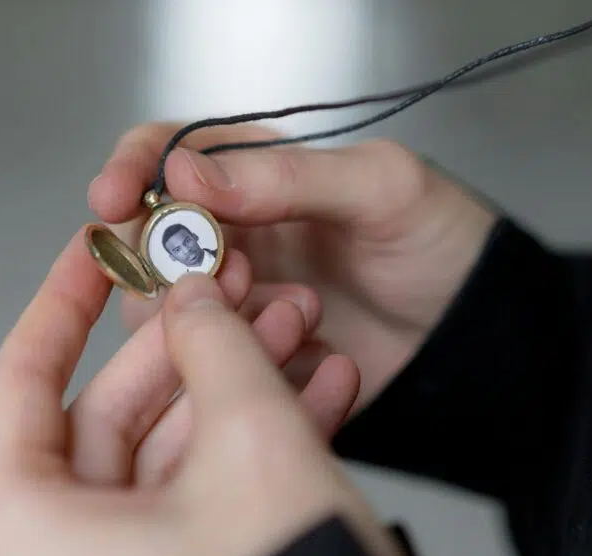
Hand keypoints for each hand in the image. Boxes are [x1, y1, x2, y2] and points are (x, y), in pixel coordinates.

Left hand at [0, 231, 426, 555]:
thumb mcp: (255, 445)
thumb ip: (218, 347)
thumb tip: (198, 299)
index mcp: (17, 542)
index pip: (23, 381)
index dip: (68, 299)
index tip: (99, 251)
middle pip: (109, 425)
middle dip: (195, 350)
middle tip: (243, 297)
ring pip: (163, 469)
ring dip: (237, 400)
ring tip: (301, 343)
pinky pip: (189, 518)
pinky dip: (244, 462)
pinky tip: (312, 404)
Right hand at [88, 122, 496, 407]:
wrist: (477, 334)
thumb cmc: (442, 243)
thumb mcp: (381, 189)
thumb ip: (288, 177)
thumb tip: (189, 173)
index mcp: (260, 175)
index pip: (169, 156)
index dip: (133, 170)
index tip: (114, 197)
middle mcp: (239, 236)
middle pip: (152, 240)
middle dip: (172, 258)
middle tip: (232, 273)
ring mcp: (243, 301)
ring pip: (170, 309)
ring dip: (213, 314)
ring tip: (295, 312)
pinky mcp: (254, 358)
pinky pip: (211, 363)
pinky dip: (240, 359)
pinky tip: (305, 352)